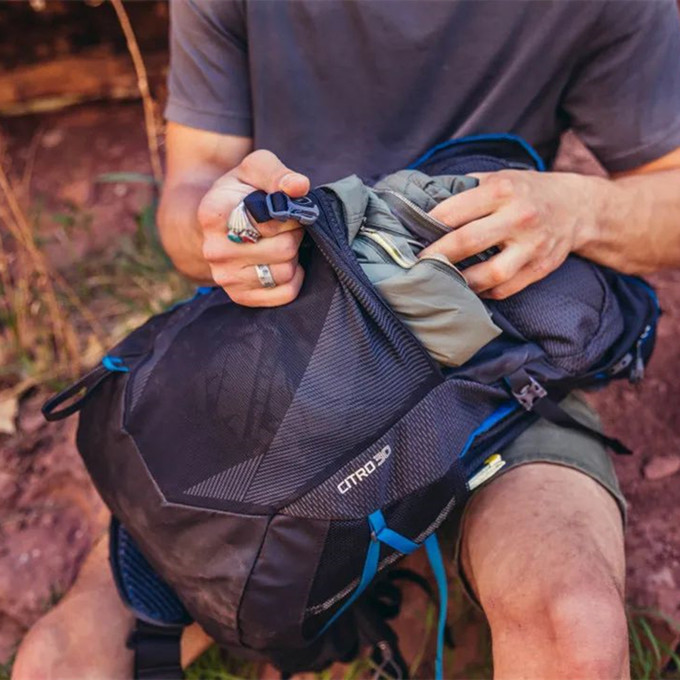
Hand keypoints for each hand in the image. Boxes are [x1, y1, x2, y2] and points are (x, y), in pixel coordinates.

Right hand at [197, 150, 309, 305]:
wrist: (218, 222)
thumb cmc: (241, 192)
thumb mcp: (255, 169)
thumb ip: (277, 174)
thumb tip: (300, 187)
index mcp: (214, 215)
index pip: (269, 222)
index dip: (287, 213)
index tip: (283, 207)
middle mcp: (215, 250)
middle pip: (283, 249)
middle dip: (294, 234)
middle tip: (288, 226)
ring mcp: (225, 277)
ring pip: (285, 273)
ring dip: (294, 256)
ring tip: (282, 241)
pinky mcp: (240, 296)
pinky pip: (285, 294)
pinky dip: (294, 278)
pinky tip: (283, 262)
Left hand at [420, 170, 592, 298]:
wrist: (577, 207)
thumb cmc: (526, 192)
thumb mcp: (500, 178)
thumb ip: (467, 189)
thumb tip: (424, 204)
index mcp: (502, 190)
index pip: (455, 210)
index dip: (429, 225)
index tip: (411, 236)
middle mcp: (519, 217)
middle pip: (468, 241)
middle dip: (437, 256)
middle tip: (417, 264)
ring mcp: (532, 245)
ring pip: (490, 274)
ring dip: (461, 281)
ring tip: (442, 282)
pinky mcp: (540, 268)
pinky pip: (506, 288)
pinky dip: (484, 292)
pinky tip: (470, 288)